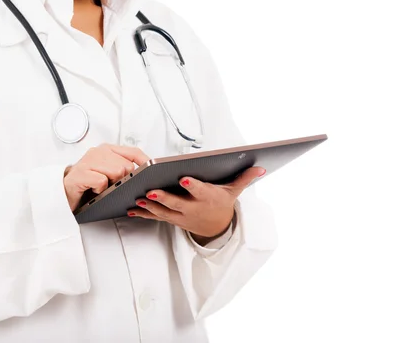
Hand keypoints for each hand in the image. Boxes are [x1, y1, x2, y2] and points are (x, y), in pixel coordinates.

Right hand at [63, 143, 150, 211]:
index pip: (134, 152)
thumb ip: (125, 168)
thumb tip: (146, 174)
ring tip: (102, 187)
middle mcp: (98, 152)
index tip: (153, 173)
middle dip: (124, 179)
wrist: (63, 194)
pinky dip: (100, 190)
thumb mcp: (109, 174)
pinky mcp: (80, 174)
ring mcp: (88, 161)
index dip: (145, 163)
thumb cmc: (88, 185)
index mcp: (107, 149)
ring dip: (112, 185)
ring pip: (117, 172)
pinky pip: (102, 182)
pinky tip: (93, 190)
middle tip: (112, 185)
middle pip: (127, 166)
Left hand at [128, 166, 266, 244]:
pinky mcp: (172, 219)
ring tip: (137, 200)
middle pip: (177, 203)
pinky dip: (144, 213)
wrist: (216, 226)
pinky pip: (156, 217)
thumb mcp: (234, 191)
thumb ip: (245, 178)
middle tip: (150, 191)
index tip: (184, 179)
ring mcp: (181, 215)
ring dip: (149, 207)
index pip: (200, 191)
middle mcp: (193, 208)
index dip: (193, 186)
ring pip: (163, 212)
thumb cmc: (222, 202)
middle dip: (164, 198)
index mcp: (207, 197)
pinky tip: (132, 208)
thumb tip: (261, 167)